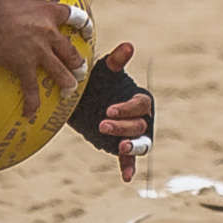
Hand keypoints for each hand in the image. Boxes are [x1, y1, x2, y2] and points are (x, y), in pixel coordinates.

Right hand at [0, 0, 88, 118]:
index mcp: (46, 12)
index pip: (73, 17)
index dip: (83, 25)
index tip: (87, 31)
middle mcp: (48, 33)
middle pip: (70, 50)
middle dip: (78, 62)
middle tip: (81, 70)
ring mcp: (38, 51)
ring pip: (60, 71)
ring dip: (66, 82)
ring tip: (69, 91)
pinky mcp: (25, 66)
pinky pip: (32, 88)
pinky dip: (32, 102)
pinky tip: (30, 113)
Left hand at [66, 42, 153, 182]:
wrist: (81, 100)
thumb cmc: (97, 82)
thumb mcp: (105, 71)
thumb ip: (117, 61)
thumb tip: (128, 45)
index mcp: (140, 99)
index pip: (141, 105)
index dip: (127, 108)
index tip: (109, 110)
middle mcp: (141, 118)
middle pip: (139, 125)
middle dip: (123, 126)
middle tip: (103, 124)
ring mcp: (132, 134)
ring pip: (140, 143)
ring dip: (132, 146)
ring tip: (120, 146)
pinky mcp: (122, 147)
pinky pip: (130, 159)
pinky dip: (130, 167)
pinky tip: (126, 178)